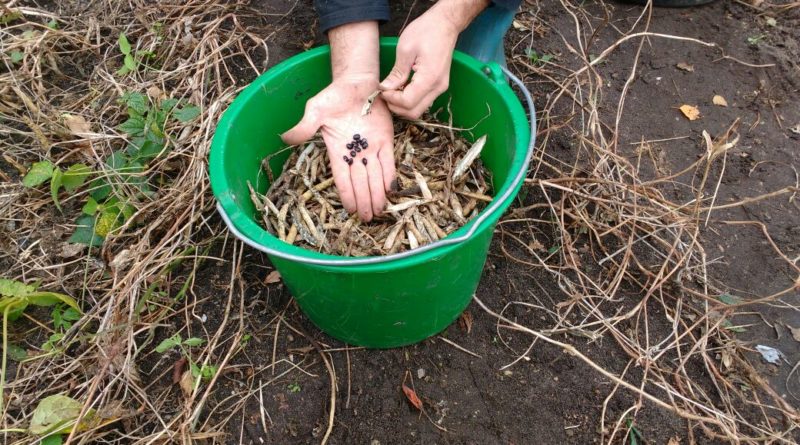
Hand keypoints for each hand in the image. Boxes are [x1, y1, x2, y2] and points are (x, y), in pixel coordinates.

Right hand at [281, 78, 395, 221]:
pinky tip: (391, 191)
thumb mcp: (315, 110)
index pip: (342, 178)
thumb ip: (304, 127)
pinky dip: (390, 177)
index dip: (347, 195)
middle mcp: (355, 153)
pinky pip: (388, 162)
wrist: (357, 81)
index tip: (350, 211)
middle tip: (368, 218)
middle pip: (360, 182)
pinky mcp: (385, 140)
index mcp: (337, 150)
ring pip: (375, 176)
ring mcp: (371, 147)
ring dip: (376, 194)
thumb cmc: (334, 95)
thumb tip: (285, 139)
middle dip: (364, 201)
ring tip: (379, 211)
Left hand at [379, 0, 489, 118]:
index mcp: (430, 78)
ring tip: (392, 90)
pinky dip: (410, 100)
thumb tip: (385, 88)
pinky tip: (401, 88)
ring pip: (418, 109)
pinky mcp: (439, 85)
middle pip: (413, 112)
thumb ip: (396, 73)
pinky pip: (423, 101)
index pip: (407, 103)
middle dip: (396, 106)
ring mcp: (440, 88)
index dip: (392, 100)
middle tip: (385, 93)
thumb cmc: (426, 31)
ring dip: (402, 105)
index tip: (382, 90)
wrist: (445, 24)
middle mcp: (438, 87)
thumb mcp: (405, 50)